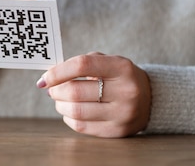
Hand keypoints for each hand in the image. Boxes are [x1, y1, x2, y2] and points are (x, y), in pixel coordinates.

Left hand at [37, 53, 151, 137]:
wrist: (149, 99)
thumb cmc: (119, 77)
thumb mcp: (108, 61)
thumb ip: (82, 63)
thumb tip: (50, 76)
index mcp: (122, 67)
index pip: (83, 65)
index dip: (58, 71)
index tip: (44, 78)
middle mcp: (126, 91)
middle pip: (76, 92)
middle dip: (56, 90)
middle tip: (52, 89)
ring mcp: (123, 114)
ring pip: (76, 111)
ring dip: (60, 105)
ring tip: (60, 100)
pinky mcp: (118, 131)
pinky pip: (82, 127)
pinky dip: (69, 118)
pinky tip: (70, 112)